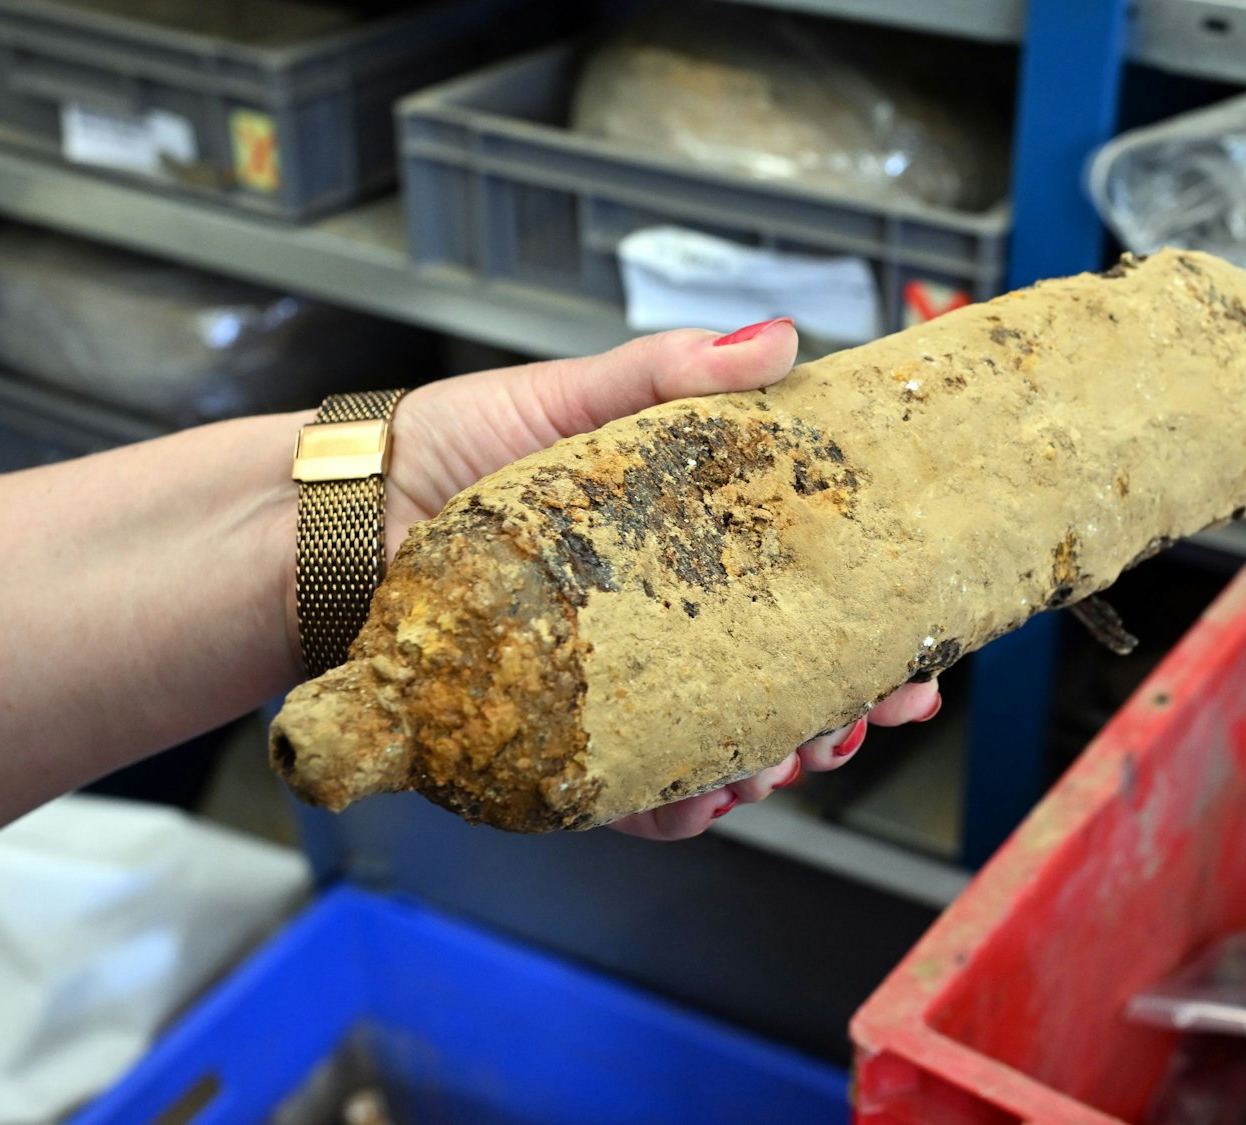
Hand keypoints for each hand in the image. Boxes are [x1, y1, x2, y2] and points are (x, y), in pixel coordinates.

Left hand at [381, 320, 941, 839]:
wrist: (322, 525)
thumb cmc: (441, 453)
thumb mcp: (565, 400)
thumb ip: (668, 375)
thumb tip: (777, 339)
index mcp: (688, 547)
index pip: (804, 593)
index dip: (873, 632)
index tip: (923, 660)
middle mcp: (663, 625)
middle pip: (784, 685)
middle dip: (839, 715)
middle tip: (862, 717)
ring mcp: (614, 690)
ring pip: (723, 749)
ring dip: (770, 765)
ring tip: (781, 757)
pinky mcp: (556, 743)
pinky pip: (634, 796)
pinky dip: (677, 806)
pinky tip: (702, 797)